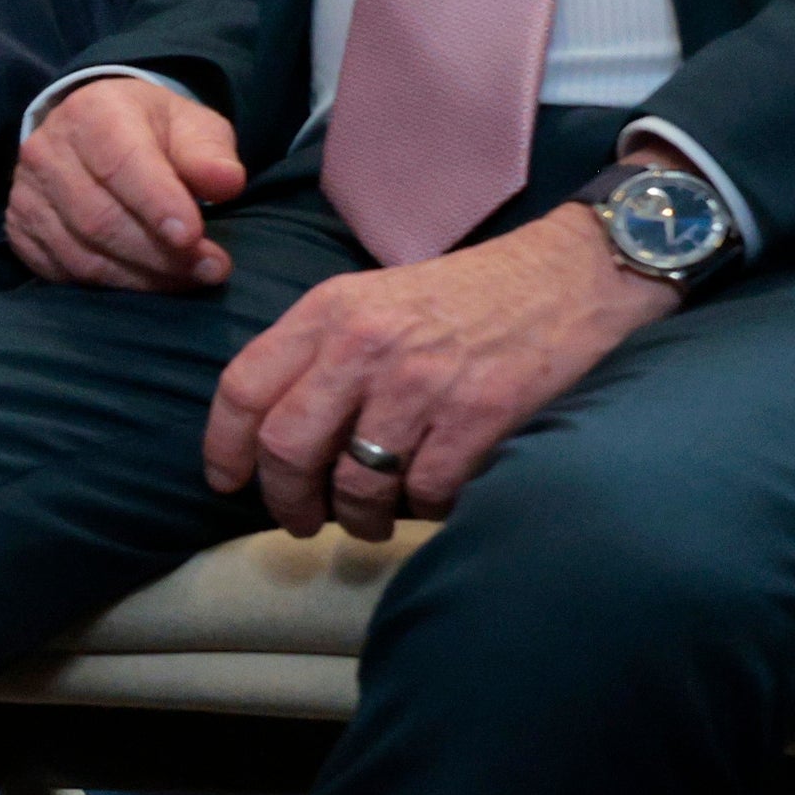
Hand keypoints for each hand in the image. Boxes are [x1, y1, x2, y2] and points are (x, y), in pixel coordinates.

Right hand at [12, 76, 245, 291]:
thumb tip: (226, 183)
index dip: (157, 205)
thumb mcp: (191, 127)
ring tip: (185, 280)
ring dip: (139, 276)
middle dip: (159, 253)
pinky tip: (144, 281)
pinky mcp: (19, 228)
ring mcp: (26, 193)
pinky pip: (60, 270)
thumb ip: (210, 154)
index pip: (120, 164)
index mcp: (94, 112)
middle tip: (210, 269)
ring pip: (80, 252)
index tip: (193, 237)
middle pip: (99, 218)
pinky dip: (107, 285)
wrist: (94, 131)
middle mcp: (46, 150)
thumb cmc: (153, 131)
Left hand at [204, 203, 676, 540]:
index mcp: (328, 311)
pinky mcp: (480, 414)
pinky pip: (425, 492)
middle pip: (287, 447)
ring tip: (368, 520)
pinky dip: (422, 511)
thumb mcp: (372, 299)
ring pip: (356, 483)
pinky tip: (428, 501)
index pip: (242, 388)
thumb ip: (318, 354)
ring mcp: (422, 382)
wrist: (571, 274)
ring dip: (357, 518)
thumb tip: (268, 435)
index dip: (224, 447)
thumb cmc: (465, 296)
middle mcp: (365, 345)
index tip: (227, 483)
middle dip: (285, 500)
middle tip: (299, 520)